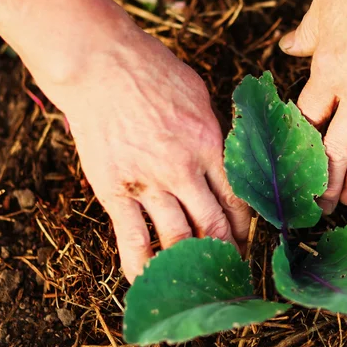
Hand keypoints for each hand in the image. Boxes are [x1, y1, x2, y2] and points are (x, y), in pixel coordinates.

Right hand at [47, 28, 249, 281]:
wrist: (99, 63)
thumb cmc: (151, 69)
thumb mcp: (198, 94)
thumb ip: (213, 130)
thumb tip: (224, 155)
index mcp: (210, 144)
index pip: (238, 199)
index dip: (246, 226)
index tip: (247, 239)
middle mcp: (183, 170)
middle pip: (214, 225)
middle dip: (227, 251)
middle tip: (232, 267)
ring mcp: (148, 183)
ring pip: (178, 238)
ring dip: (192, 263)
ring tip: (198, 278)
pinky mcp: (115, 191)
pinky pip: (131, 239)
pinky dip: (142, 266)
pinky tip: (148, 283)